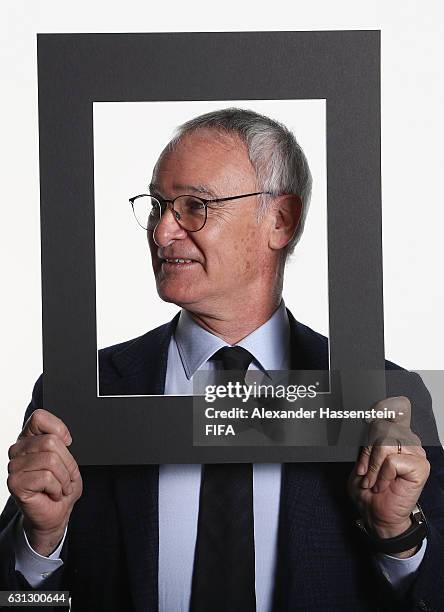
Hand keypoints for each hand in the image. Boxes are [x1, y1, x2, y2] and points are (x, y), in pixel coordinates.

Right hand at [7, 409, 82, 555]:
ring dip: (63, 478)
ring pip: (51, 460)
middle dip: (67, 462)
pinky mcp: (15, 482)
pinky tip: (53, 493)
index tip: (67, 443)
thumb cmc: (61, 485)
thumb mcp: (68, 458)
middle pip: (51, 441)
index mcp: (29, 439)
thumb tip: (63, 438)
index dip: (59, 428)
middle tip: (66, 476)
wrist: (56, 512)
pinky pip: (46, 477)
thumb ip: (61, 442)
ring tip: (60, 487)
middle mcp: (18, 450)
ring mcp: (14, 466)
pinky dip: (57, 488)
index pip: (39, 417)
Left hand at [348, 396, 429, 557]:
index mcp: (394, 433)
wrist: (375, 513)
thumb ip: (365, 439)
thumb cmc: (368, 488)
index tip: (369, 414)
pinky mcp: (421, 466)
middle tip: (365, 471)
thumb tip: (367, 419)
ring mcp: (416, 451)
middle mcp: (407, 438)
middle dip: (366, 451)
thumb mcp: (360, 458)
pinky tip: (384, 485)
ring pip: (385, 444)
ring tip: (374, 481)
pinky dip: (381, 475)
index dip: (384, 405)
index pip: (396, 406)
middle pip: (382, 426)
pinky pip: (392, 461)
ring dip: (372, 466)